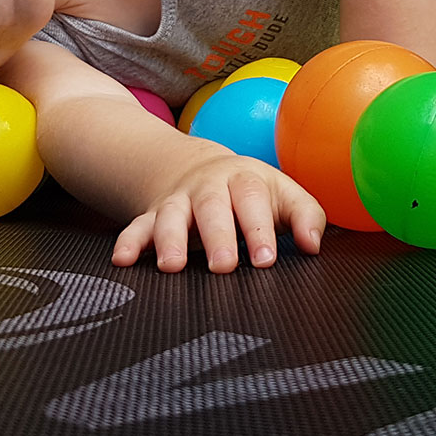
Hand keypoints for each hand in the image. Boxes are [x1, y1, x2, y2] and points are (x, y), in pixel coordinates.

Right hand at [110, 152, 325, 273]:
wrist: (198, 168)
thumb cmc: (249, 192)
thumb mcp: (281, 194)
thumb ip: (304, 216)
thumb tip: (313, 245)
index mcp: (243, 179)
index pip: (252, 198)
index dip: (258, 228)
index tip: (265, 260)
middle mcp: (207, 187)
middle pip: (210, 206)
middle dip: (216, 235)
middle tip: (223, 266)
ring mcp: (178, 200)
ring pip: (171, 215)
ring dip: (169, 239)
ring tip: (171, 266)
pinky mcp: (153, 215)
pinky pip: (137, 226)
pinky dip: (129, 242)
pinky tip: (122, 259)